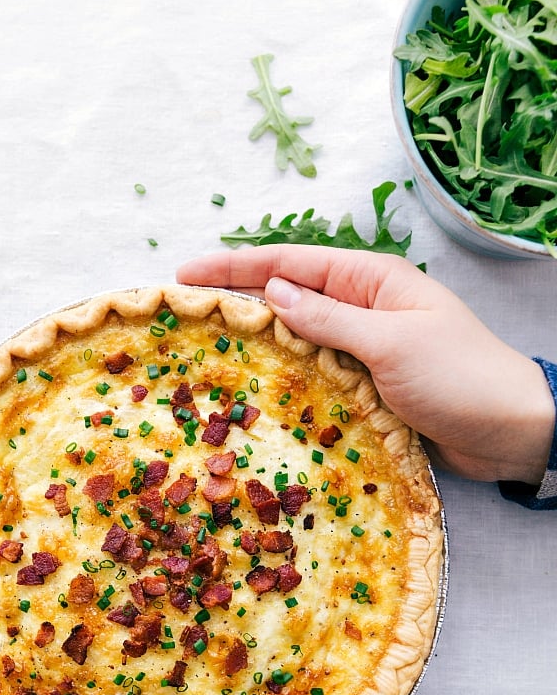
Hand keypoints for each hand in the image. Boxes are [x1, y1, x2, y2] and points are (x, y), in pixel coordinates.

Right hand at [177, 246, 553, 485]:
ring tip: (204, 348)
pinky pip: (315, 373)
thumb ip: (329, 318)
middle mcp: (364, 308)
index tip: (185, 274)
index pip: (289, 264)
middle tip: (183, 312)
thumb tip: (272, 292)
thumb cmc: (460, 377)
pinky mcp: (367, 385)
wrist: (511, 430)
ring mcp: (364, 348)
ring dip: (256, 341)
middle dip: (236, 300)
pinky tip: (254, 386)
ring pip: (297, 337)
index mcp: (372, 281)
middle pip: (286, 296)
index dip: (234, 267)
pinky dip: (284, 376)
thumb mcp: (390, 342)